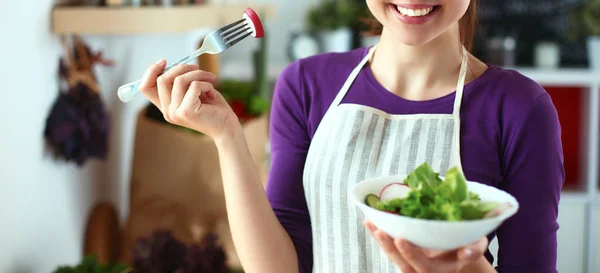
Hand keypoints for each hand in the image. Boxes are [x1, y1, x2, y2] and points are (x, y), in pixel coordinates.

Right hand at [138, 59, 239, 139]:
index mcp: (167, 107)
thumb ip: (180, 82)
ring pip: (180, 80)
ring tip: (210, 79)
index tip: (164, 61)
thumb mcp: (193, 92)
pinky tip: (213, 93)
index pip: (145, 87)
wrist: (227, 127)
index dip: (151, 71)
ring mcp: (175, 113)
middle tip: (198, 68)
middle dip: (182, 68)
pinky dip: (207, 84)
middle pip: (162, 79)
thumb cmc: (214, 108)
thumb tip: (174, 64)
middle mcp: (168, 112)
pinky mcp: (187, 111)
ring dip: (198, 74)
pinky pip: (195, 85)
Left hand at [365, 221, 488, 272]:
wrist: (458, 250)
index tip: (401, 239)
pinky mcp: (402, 254)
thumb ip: (473, 249)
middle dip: (390, 247)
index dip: (411, 255)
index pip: (423, 267)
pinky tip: (370, 221)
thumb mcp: (474, 247)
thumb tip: (466, 251)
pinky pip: (389, 247)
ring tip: (372, 224)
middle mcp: (422, 270)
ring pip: (393, 256)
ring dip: (381, 241)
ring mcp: (411, 263)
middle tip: (381, 231)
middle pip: (403, 264)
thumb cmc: (466, 245)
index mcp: (440, 271)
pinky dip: (378, 234)